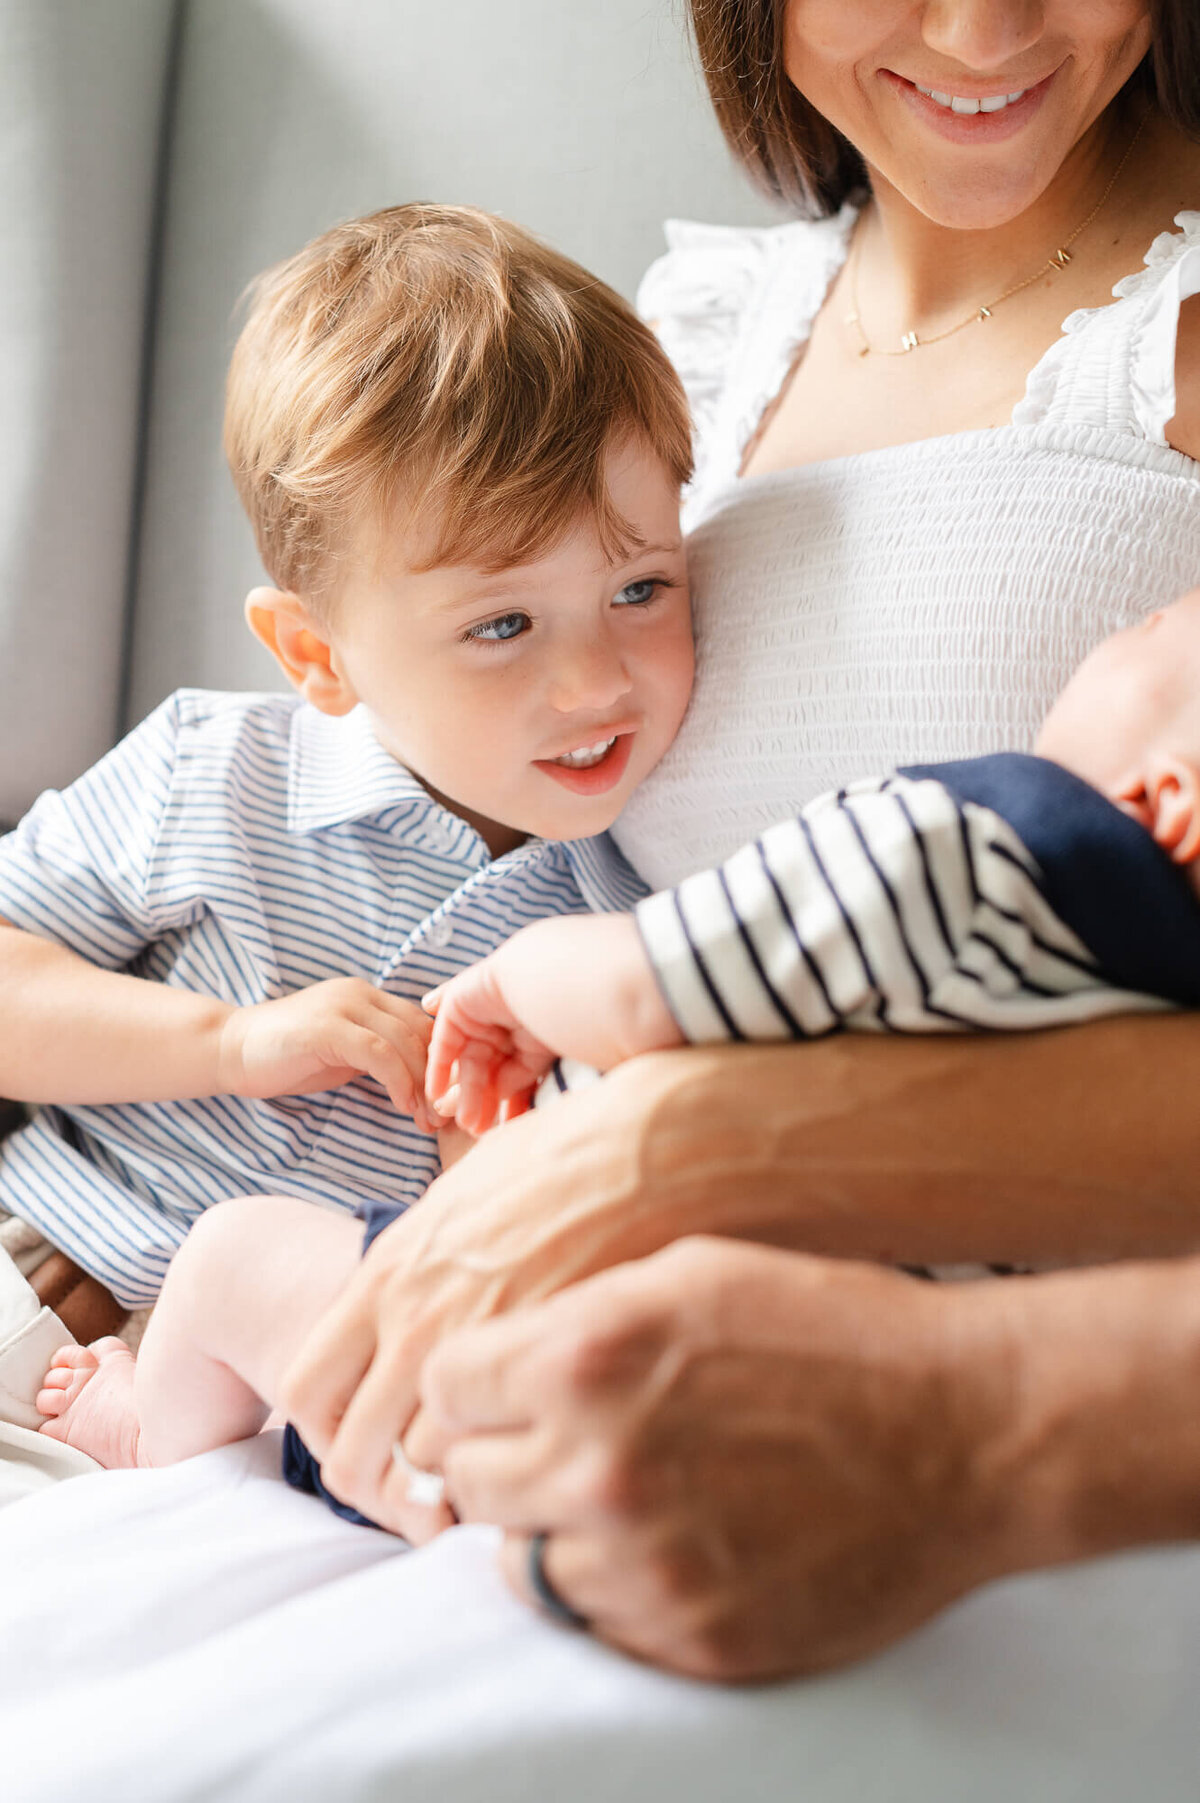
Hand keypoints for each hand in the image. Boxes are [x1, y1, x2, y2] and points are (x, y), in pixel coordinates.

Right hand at [218, 978, 440, 1131]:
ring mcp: (343, 1006)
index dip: (443, 1061)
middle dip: (440, 1076)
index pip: (423, 1023)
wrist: (231, 1048)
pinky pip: (380, 1053)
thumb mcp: (344, 1052)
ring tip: (428, 1120)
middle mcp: (361, 994)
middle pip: (422, 1031)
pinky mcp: (328, 1027)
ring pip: (405, 1042)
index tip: (450, 1098)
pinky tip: (403, 1106)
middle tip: (447, 1116)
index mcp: (368, 996)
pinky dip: (398, 1082)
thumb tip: (424, 1082)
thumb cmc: (288, 1056)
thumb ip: (379, 1055)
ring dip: (423, 1086)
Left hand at [278, 1048, 699, 1539]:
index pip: (305, 1391)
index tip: (368, 1446)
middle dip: (383, 1489)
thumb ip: (418, 1268)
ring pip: (424, 1474)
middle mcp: (414, 1322)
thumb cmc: (565, 1161)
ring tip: (486, 1489)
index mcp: (386, 1275)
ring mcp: (479, 1357)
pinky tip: (537, 1475)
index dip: (330, 1433)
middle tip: (426, 1500)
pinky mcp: (544, 1384)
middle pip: (354, 1455)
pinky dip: (508, 1488)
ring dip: (448, 1491)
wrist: (652, 1153)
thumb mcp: (462, 1198)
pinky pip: (497, 1470)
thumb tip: (406, 1306)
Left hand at [406, 1238, 1014, 1680]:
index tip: (502, 1390)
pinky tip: (665, 1540)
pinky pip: (595, 1624)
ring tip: (611, 1495)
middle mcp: (597, 1469)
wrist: (968, 1431)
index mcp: (585, 1360)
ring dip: (548, 1529)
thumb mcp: (692, 1271)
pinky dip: (610, 1586)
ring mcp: (644, 1566)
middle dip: (498, 1455)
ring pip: (520, 1564)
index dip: (473, 1386)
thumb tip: (494, 1360)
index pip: (442, 1391)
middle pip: (466, 1482)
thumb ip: (574, 1316)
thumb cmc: (834, 1329)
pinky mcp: (693, 1638)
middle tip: (553, 1441)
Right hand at [424, 914, 680, 1133]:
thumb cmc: (589, 979)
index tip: (432, 1093)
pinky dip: (529, 1108)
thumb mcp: (516, 969)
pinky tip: (516, 1127)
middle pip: (488, 1048)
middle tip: (465, 1124)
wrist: (676, 999)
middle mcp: (540, 1000)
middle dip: (469, 1085)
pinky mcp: (599, 1064)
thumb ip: (469, 992)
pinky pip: (551, 1088)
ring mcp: (570, 1033)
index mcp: (517, 971)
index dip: (443, 1053)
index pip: (462, 1013)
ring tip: (486, 1132)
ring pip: (516, 1071)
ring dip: (496, 1101)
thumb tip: (435, 1005)